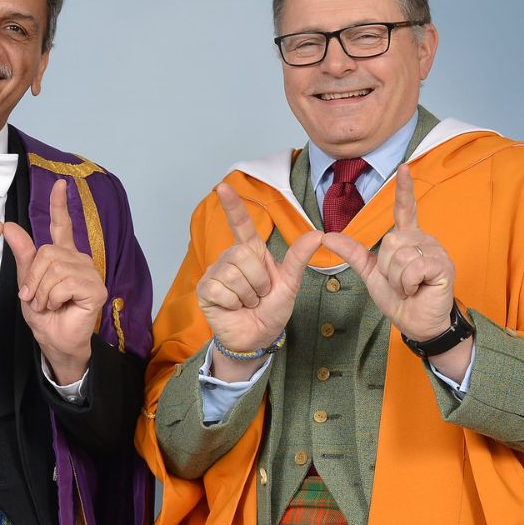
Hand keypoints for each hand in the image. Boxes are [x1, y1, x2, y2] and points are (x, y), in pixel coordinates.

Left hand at [3, 179, 106, 385]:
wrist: (55, 342)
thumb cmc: (45, 315)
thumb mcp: (26, 282)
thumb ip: (22, 255)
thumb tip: (9, 226)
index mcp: (63, 256)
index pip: (63, 225)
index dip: (60, 205)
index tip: (60, 184)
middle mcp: (79, 260)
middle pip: (47, 252)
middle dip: (33, 278)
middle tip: (35, 298)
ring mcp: (90, 273)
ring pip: (54, 268)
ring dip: (42, 292)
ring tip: (47, 304)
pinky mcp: (95, 288)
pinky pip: (64, 282)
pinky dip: (52, 297)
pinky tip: (58, 306)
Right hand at [196, 183, 322, 380]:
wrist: (257, 337)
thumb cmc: (271, 309)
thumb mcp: (290, 283)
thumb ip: (299, 258)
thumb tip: (318, 234)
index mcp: (251, 252)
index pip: (240, 224)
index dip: (232, 205)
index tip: (223, 186)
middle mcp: (230, 258)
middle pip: (243, 255)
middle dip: (258, 280)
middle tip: (259, 294)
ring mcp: (215, 273)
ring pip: (233, 274)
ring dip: (248, 294)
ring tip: (247, 302)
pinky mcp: (205, 289)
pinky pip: (221, 289)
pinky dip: (233, 303)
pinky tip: (233, 308)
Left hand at [322, 164, 455, 342]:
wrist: (417, 322)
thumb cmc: (399, 298)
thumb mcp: (371, 273)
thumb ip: (352, 253)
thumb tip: (327, 236)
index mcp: (408, 238)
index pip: (405, 208)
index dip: (403, 189)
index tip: (403, 167)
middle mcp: (423, 239)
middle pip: (390, 240)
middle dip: (386, 267)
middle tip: (399, 282)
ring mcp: (435, 251)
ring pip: (399, 254)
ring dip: (397, 279)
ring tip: (409, 287)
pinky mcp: (442, 265)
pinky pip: (412, 267)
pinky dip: (407, 284)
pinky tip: (418, 289)